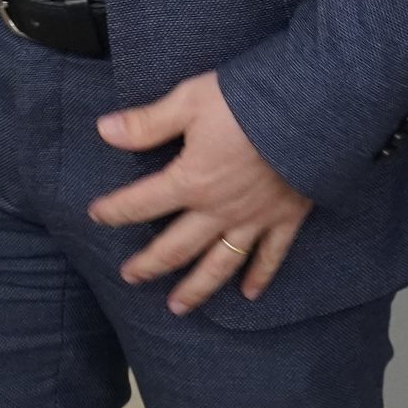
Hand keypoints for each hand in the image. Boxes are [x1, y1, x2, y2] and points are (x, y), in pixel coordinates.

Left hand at [88, 70, 313, 313]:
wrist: (310, 109)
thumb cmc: (248, 100)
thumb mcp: (190, 101)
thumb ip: (147, 123)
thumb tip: (104, 130)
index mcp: (190, 181)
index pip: (141, 203)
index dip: (115, 210)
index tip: (96, 215)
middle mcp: (218, 210)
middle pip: (176, 247)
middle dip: (150, 264)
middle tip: (130, 277)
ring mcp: (253, 220)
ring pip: (218, 264)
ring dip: (196, 288)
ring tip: (177, 307)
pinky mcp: (285, 218)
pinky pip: (271, 257)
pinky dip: (259, 276)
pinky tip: (249, 293)